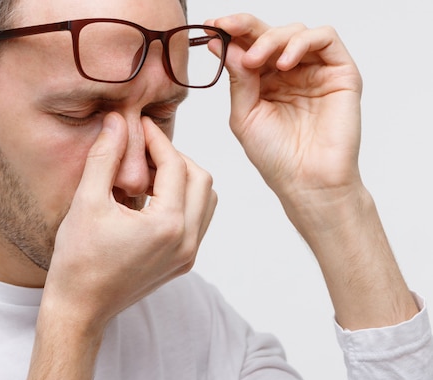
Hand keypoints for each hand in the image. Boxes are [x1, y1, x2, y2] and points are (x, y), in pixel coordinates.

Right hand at [44, 112, 216, 330]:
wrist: (79, 308)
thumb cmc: (78, 260)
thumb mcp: (86, 202)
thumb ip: (105, 157)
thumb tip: (117, 121)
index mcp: (167, 225)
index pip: (175, 165)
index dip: (157, 139)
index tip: (140, 125)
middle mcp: (186, 241)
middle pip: (201, 179)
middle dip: (175, 157)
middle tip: (144, 150)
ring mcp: (187, 255)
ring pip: (204, 200)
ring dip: (182, 179)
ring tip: (147, 174)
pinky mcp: (182, 262)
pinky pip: (196, 220)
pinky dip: (181, 200)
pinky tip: (149, 198)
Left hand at [209, 14, 362, 212]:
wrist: (306, 181)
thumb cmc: (275, 156)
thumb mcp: (244, 115)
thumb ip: (238, 79)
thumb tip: (223, 44)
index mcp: (264, 81)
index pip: (248, 46)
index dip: (231, 31)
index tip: (211, 26)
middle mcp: (290, 72)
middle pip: (270, 32)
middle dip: (245, 26)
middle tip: (226, 29)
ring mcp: (316, 71)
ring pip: (295, 31)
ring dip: (271, 38)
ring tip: (256, 60)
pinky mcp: (341, 72)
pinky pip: (325, 38)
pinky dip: (302, 42)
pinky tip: (284, 63)